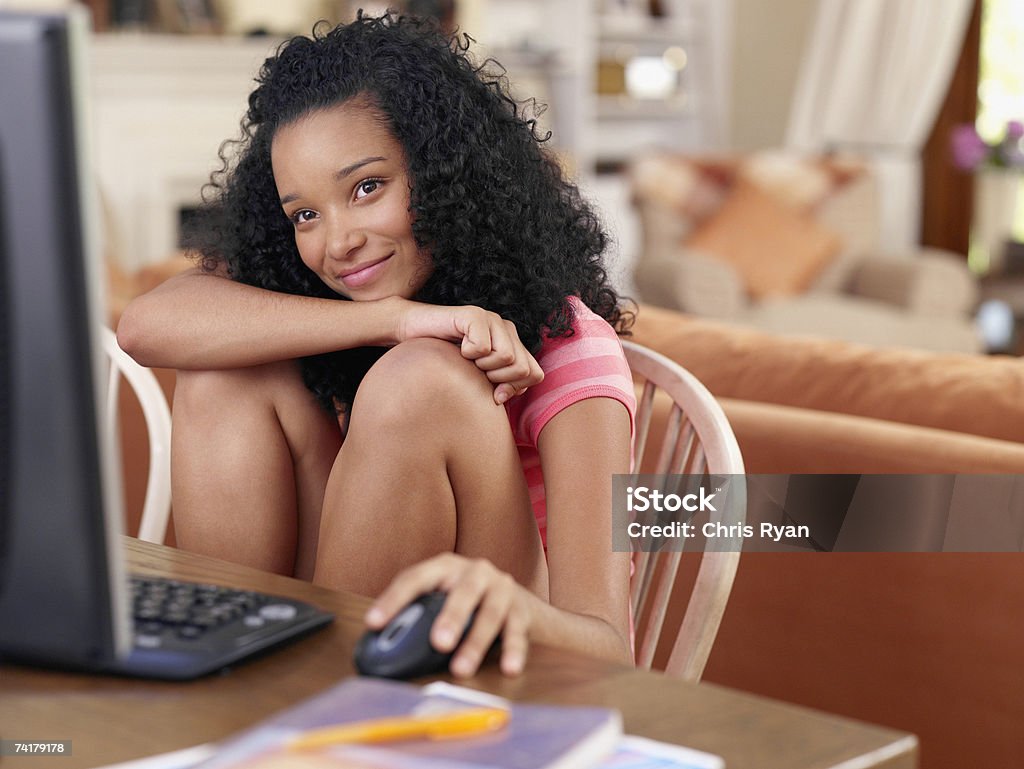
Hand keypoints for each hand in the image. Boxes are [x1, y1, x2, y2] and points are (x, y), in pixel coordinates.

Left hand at [365, 553, 536, 677]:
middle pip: (463, 592)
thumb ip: (417, 616)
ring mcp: (501, 589)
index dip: (394, 600)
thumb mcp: (440, 598)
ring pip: (491, 614)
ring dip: (476, 642)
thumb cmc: (465, 602)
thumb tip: (382, 649)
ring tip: (462, 669)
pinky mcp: (521, 611)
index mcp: (445, 567)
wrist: (516, 601)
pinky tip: (509, 669)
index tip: (375, 623)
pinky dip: (513, 652)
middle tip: (437, 643)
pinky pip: (517, 633)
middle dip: (450, 618)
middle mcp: (475, 572)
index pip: (415, 578)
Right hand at [391, 299, 543, 403]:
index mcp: (513, 344)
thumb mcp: (477, 379)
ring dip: (480, 366)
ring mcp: (492, 319)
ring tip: (466, 358)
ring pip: (505, 358)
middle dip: (496, 379)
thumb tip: (503, 397)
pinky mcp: (474, 315)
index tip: (492, 391)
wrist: (412, 333)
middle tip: (475, 370)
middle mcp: (507, 329)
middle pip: (522, 369)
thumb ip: (498, 388)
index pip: (535, 374)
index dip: (514, 389)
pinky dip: (466, 354)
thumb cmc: (444, 360)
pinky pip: (482, 347)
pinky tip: (457, 347)